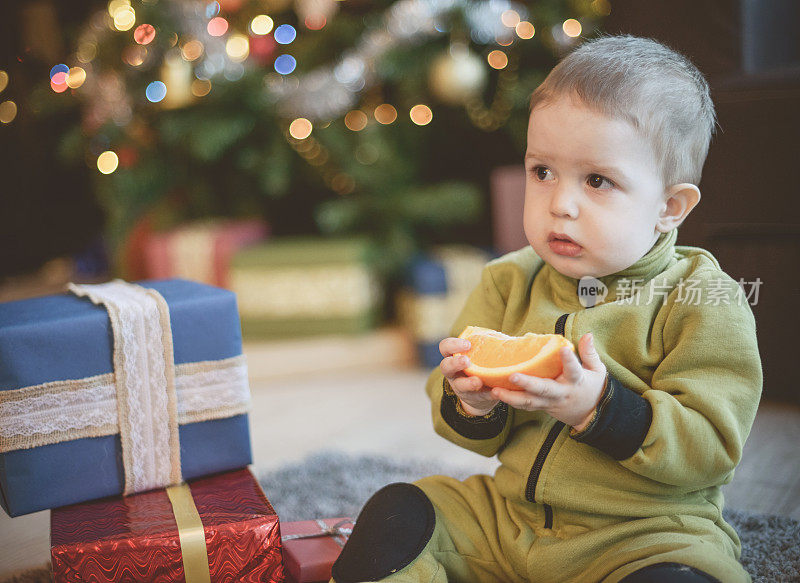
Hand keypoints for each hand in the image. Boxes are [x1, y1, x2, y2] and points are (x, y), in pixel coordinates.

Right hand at [439, 337, 498, 415]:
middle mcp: (452, 372)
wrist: (482, 391)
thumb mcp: (481, 353)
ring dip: (468, 383)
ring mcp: (460, 386)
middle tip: (466, 361)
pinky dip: (487, 394)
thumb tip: (506, 337)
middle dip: (455, 363)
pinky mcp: (472, 398)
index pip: (445, 347)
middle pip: (445, 367)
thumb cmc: (481, 364)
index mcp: (453, 356)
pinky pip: (479, 397)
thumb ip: (487, 344)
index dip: (453, 345)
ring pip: (459, 385)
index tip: (468, 344)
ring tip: (478, 381)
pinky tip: (496, 392)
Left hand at [490, 333, 606, 429]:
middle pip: (544, 389)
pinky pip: (524, 406)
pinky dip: (511, 401)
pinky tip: (495, 394)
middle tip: (512, 375)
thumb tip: (588, 335)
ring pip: (529, 402)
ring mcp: (549, 402)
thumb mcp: (597, 370)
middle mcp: (561, 393)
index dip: (569, 361)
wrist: (589, 414)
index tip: (563, 350)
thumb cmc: (591, 386)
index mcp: (576, 382)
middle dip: (528, 383)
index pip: (573, 371)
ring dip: (512, 397)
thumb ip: (589, 353)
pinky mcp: (541, 407)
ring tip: (495, 390)